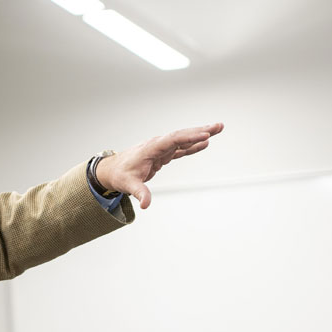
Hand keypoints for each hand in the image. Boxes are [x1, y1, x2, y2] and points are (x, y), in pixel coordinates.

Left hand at [96, 123, 223, 208]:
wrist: (112, 170)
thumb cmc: (120, 175)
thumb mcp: (129, 185)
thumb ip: (139, 193)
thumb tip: (146, 205)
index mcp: (151, 148)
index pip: (173, 140)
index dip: (189, 137)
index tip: (204, 134)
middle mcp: (158, 145)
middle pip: (181, 135)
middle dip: (200, 130)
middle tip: (218, 126)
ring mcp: (161, 149)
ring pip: (183, 140)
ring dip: (200, 134)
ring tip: (218, 128)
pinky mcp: (163, 155)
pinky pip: (180, 149)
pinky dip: (193, 146)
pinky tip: (206, 142)